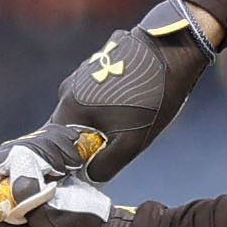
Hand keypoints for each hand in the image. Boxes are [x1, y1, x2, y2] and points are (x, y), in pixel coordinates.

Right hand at [0, 4, 213, 193]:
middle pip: (68, 127)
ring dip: (99, 121)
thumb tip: (87, 177)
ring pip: (83, 109)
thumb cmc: (152, 97)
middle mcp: (68, 88)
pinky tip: (131, 102)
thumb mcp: (132, 141)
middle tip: (112, 145)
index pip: (54, 145)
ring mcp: (82, 72)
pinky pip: (94, 92)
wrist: (172, 49)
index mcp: (69, 106)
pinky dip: (107, 103)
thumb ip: (104, 164)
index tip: (87, 165)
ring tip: (128, 122)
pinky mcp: (98, 63)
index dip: (69, 160)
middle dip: (87, 141)